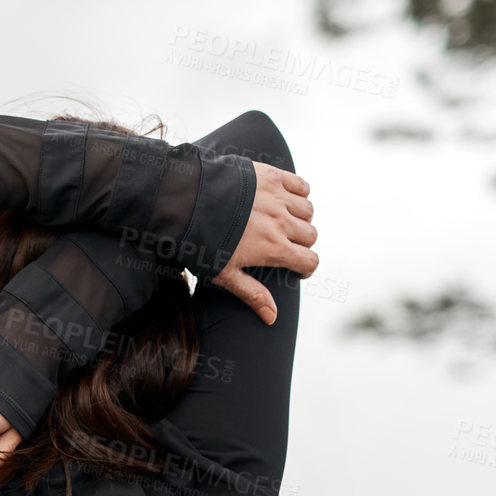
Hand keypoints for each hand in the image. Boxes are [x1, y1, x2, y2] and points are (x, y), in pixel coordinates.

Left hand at [213, 163, 317, 322]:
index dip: (306, 268)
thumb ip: (252, 293)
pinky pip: (300, 184)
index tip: (297, 269)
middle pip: (310, 235)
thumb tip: (273, 318)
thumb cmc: (200, 243)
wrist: (185, 203)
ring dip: (301, 219)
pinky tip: (286, 200)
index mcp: (274, 248)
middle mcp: (282, 222)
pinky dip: (300, 192)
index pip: (309, 261)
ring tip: (285, 223)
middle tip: (286, 245)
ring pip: (308, 210)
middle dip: (302, 244)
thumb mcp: (224, 274)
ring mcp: (278, 198)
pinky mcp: (270, 176)